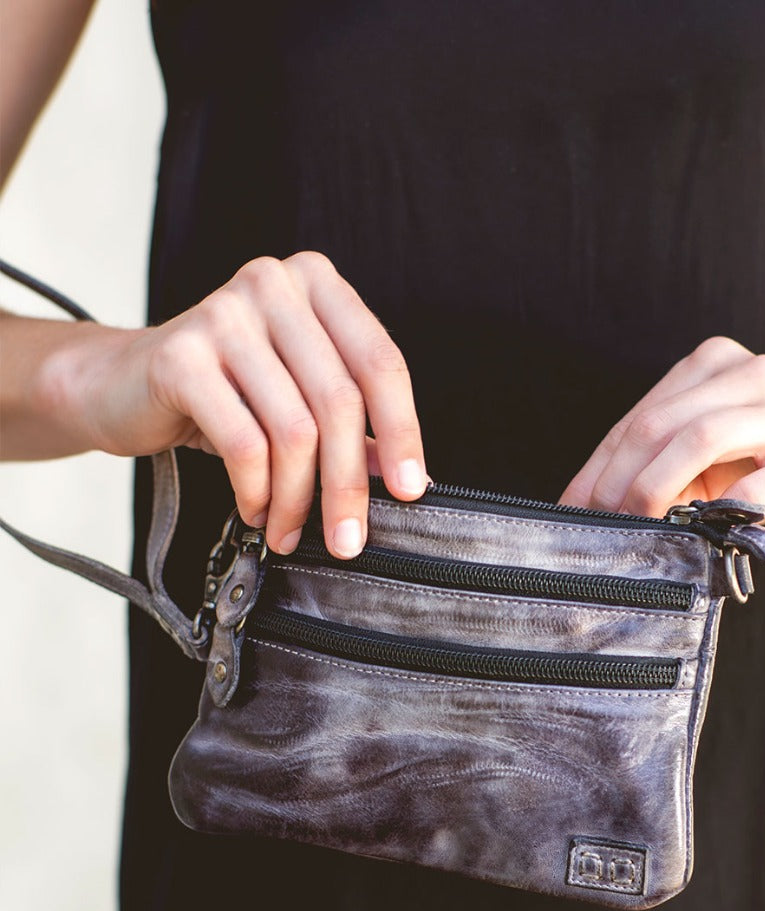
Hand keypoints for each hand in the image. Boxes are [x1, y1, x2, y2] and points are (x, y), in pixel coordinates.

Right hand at [60, 252, 425, 556]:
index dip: (403, 432)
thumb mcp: (297, 399)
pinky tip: (255, 510)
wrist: (118, 383)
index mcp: (318, 283)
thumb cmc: (225, 392)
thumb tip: (405, 480)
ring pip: (293, 429)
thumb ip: (352, 426)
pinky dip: (256, 490)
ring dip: (297, 498)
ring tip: (289, 532)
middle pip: (340, 401)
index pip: (381, 363)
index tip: (412, 491)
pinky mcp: (180, 355)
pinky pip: (243, 442)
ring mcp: (224, 313)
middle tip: (347, 540)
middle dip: (348, 484)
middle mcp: (274, 284)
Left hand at [558, 336, 764, 543]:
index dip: (597, 468)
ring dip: (658, 487)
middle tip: (599, 526)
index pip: (639, 418)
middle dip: (618, 479)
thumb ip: (665, 467)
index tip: (572, 511)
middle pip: (661, 424)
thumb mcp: (715, 459)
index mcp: (716, 367)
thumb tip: (598, 509)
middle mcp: (750, 377)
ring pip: (703, 439)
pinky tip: (708, 529)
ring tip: (638, 527)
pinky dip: (730, 507)